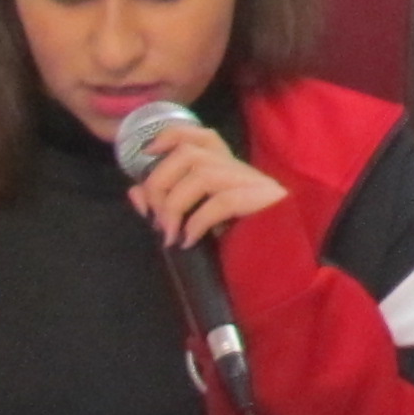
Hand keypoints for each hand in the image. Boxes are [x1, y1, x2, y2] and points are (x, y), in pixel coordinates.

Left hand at [124, 120, 288, 249]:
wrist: (278, 278)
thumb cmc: (238, 255)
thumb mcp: (194, 227)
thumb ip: (167, 206)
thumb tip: (136, 191)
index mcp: (229, 173)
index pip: (202, 136)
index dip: (171, 136)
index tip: (147, 153)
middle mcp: (243, 172)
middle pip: (191, 153)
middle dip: (160, 183)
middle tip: (155, 219)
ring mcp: (257, 184)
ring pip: (203, 172)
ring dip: (175, 204)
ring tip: (171, 235)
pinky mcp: (267, 202)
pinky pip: (222, 201)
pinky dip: (197, 221)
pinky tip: (191, 241)